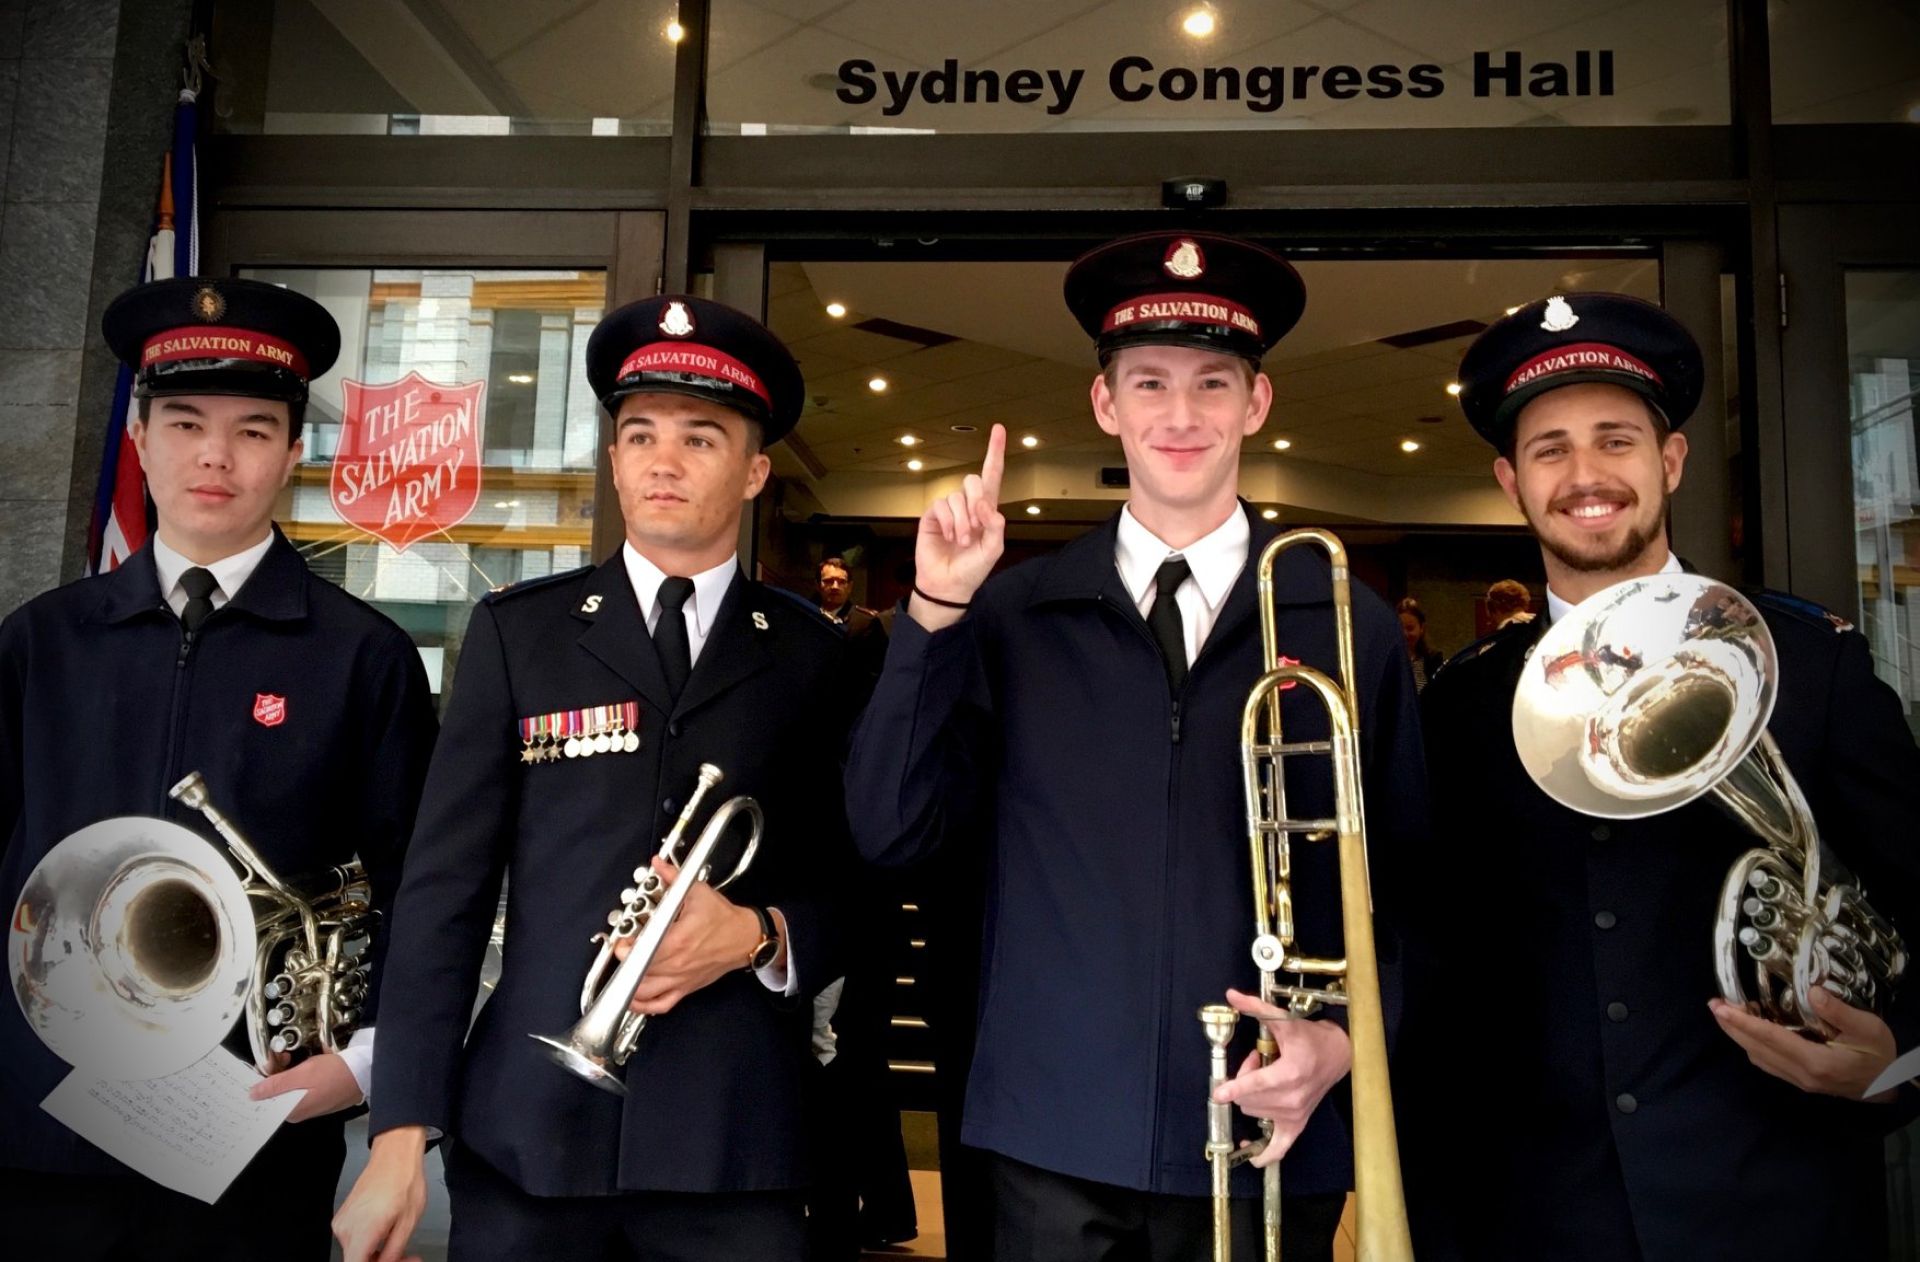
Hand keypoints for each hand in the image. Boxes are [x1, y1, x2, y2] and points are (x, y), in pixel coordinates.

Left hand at [249, 1051, 362, 1121]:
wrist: (365, 1071)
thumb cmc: (334, 1073)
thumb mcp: (303, 1074)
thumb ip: (276, 1084)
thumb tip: (252, 1094)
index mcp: (291, 1112)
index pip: (264, 1102)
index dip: (260, 1082)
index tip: (263, 1066)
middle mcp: (298, 1114)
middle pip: (275, 1096)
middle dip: (273, 1076)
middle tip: (280, 1057)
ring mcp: (308, 1108)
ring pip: (286, 1091)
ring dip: (284, 1074)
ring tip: (288, 1058)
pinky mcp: (317, 1100)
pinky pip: (298, 1090)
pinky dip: (295, 1078)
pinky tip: (300, 1066)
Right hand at [332, 1126, 427, 1261]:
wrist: (395, 1155)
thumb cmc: (404, 1183)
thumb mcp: (408, 1224)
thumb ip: (393, 1253)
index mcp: (360, 1233)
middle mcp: (344, 1230)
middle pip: (357, 1260)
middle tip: (409, 1258)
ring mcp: (341, 1223)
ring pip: (357, 1253)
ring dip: (378, 1256)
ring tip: (404, 1249)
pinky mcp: (343, 1218)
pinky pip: (355, 1240)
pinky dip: (371, 1244)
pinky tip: (389, 1237)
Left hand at [613, 856, 761, 1014]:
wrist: (745, 938)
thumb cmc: (724, 919)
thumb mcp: (698, 893)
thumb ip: (674, 878)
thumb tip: (659, 864)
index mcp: (678, 940)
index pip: (643, 952)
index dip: (626, 949)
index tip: (621, 941)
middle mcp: (677, 964)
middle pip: (639, 971)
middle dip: (624, 963)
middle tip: (620, 952)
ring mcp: (680, 979)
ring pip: (646, 992)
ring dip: (628, 986)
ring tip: (620, 975)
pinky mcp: (685, 988)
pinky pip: (661, 1005)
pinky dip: (644, 1006)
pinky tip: (634, 1001)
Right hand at [910, 424, 1006, 629]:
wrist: (947, 585)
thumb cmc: (972, 569)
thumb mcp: (993, 550)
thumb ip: (995, 526)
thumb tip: (987, 506)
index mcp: (987, 510)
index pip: (992, 475)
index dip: (995, 452)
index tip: (998, 429)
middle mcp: (968, 506)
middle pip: (973, 480)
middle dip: (976, 501)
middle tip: (975, 527)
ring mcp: (949, 510)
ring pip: (957, 496)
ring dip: (961, 521)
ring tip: (961, 542)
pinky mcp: (932, 516)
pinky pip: (940, 505)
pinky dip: (947, 522)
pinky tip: (947, 537)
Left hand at [1210, 989, 1353, 1167]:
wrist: (1337, 1055)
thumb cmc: (1310, 1038)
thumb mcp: (1284, 1020)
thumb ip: (1257, 1009)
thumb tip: (1232, 996)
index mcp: (1290, 1074)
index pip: (1255, 1085)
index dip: (1234, 1087)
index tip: (1219, 1093)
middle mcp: (1292, 1098)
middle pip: (1248, 1097)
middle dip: (1244, 1078)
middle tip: (1258, 1061)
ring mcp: (1295, 1115)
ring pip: (1253, 1111)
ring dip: (1251, 1095)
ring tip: (1265, 1077)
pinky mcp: (1298, 1125)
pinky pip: (1278, 1149)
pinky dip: (1263, 1153)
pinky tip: (1250, 1150)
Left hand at [1710, 988, 1899, 1100]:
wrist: (1889, 1086)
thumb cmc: (1879, 1056)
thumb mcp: (1868, 1029)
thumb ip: (1839, 1011)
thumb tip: (1812, 991)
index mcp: (1816, 1062)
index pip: (1771, 1039)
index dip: (1743, 1023)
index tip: (1722, 1008)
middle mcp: (1801, 1074)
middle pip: (1756, 1049)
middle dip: (1732, 1027)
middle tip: (1715, 1005)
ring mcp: (1798, 1080)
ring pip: (1758, 1057)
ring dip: (1740, 1035)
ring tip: (1728, 1013)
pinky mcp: (1799, 1080)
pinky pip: (1767, 1062)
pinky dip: (1753, 1044)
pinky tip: (1750, 1030)